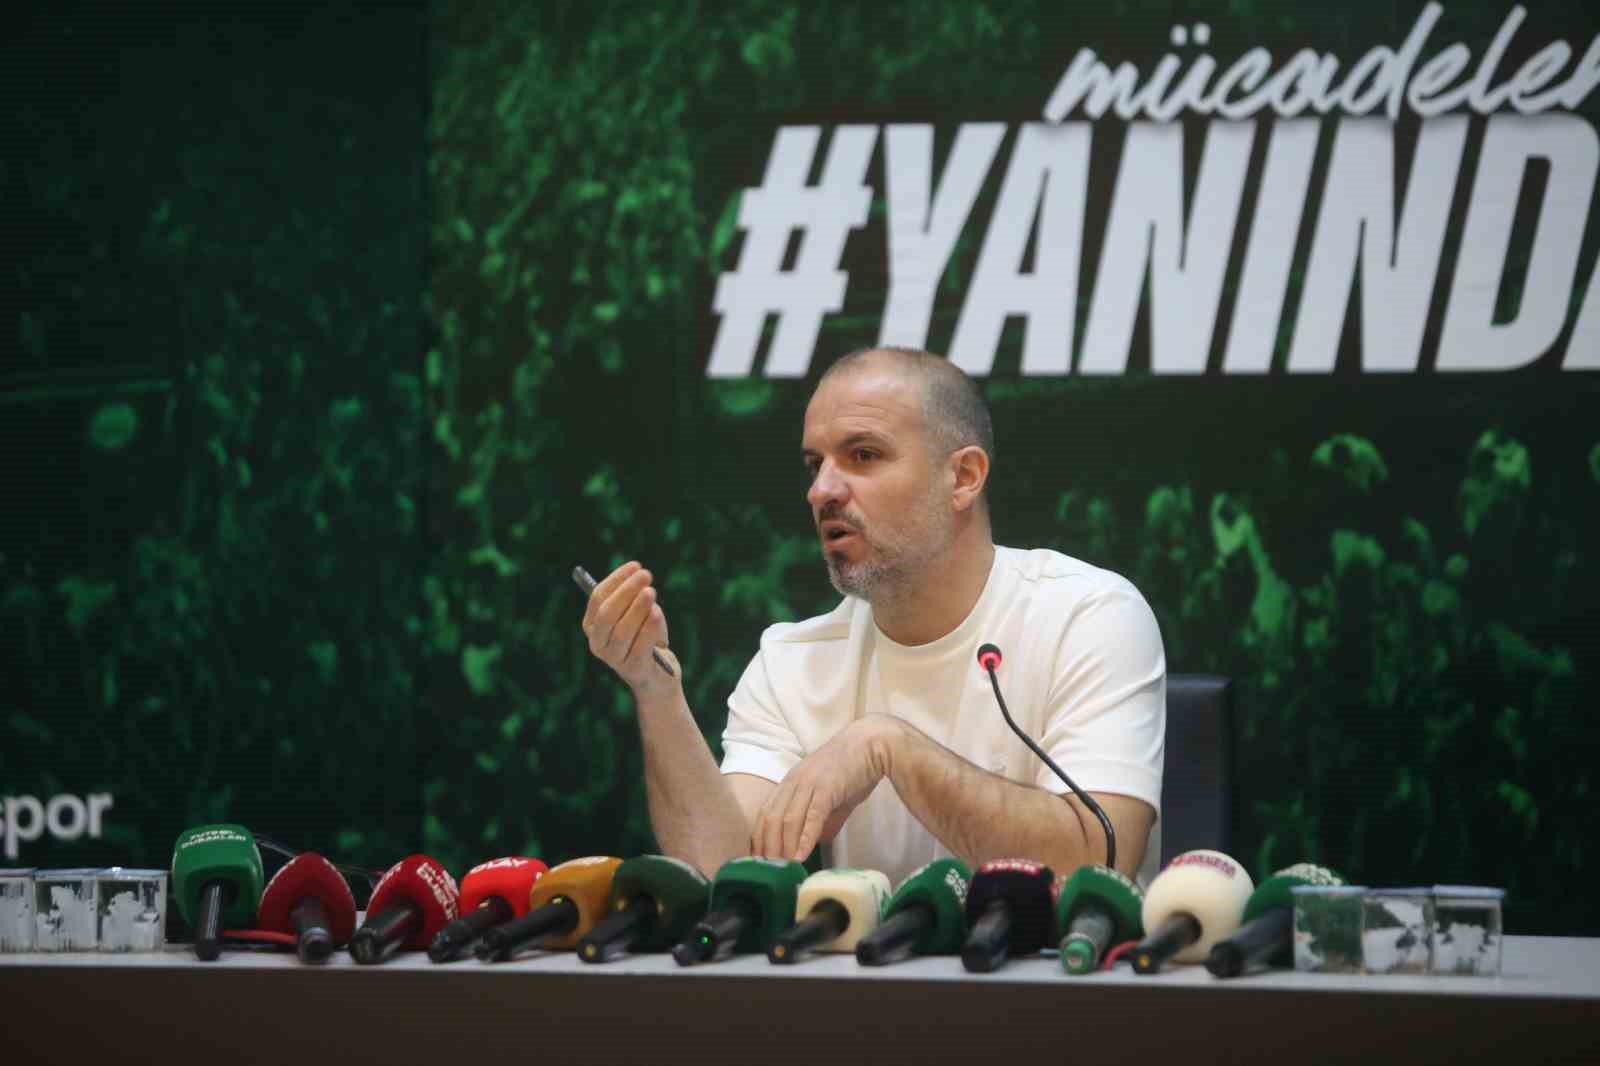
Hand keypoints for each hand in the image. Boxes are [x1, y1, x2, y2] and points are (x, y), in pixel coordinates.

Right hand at [581, 561, 677, 694]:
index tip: (635, 566)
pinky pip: (640, 647)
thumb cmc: (647, 638)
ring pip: (621, 631)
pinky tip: (656, 613)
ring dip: (637, 608)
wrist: (658, 676)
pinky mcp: (633, 670)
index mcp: (593, 626)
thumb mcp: (639, 614)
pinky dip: (648, 628)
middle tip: (646, 575)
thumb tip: (638, 578)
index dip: (616, 580)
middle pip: (606, 614)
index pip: (598, 598)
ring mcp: (614, 659)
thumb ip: (635, 598)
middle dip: (626, 591)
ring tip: (651, 591)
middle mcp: (598, 644)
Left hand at [751, 716, 901, 862]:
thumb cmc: (853, 768)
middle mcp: (794, 781)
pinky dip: (804, 839)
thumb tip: (813, 842)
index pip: (765, 812)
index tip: (759, 859)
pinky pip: (811, 817)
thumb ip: (820, 818)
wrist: (873, 743)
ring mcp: (809, 783)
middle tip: (769, 871)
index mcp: (791, 781)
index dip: (759, 838)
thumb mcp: (830, 794)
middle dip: (767, 848)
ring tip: (783, 869)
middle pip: (771, 819)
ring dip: (783, 847)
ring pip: (787, 820)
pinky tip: (801, 856)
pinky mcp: (826, 788)